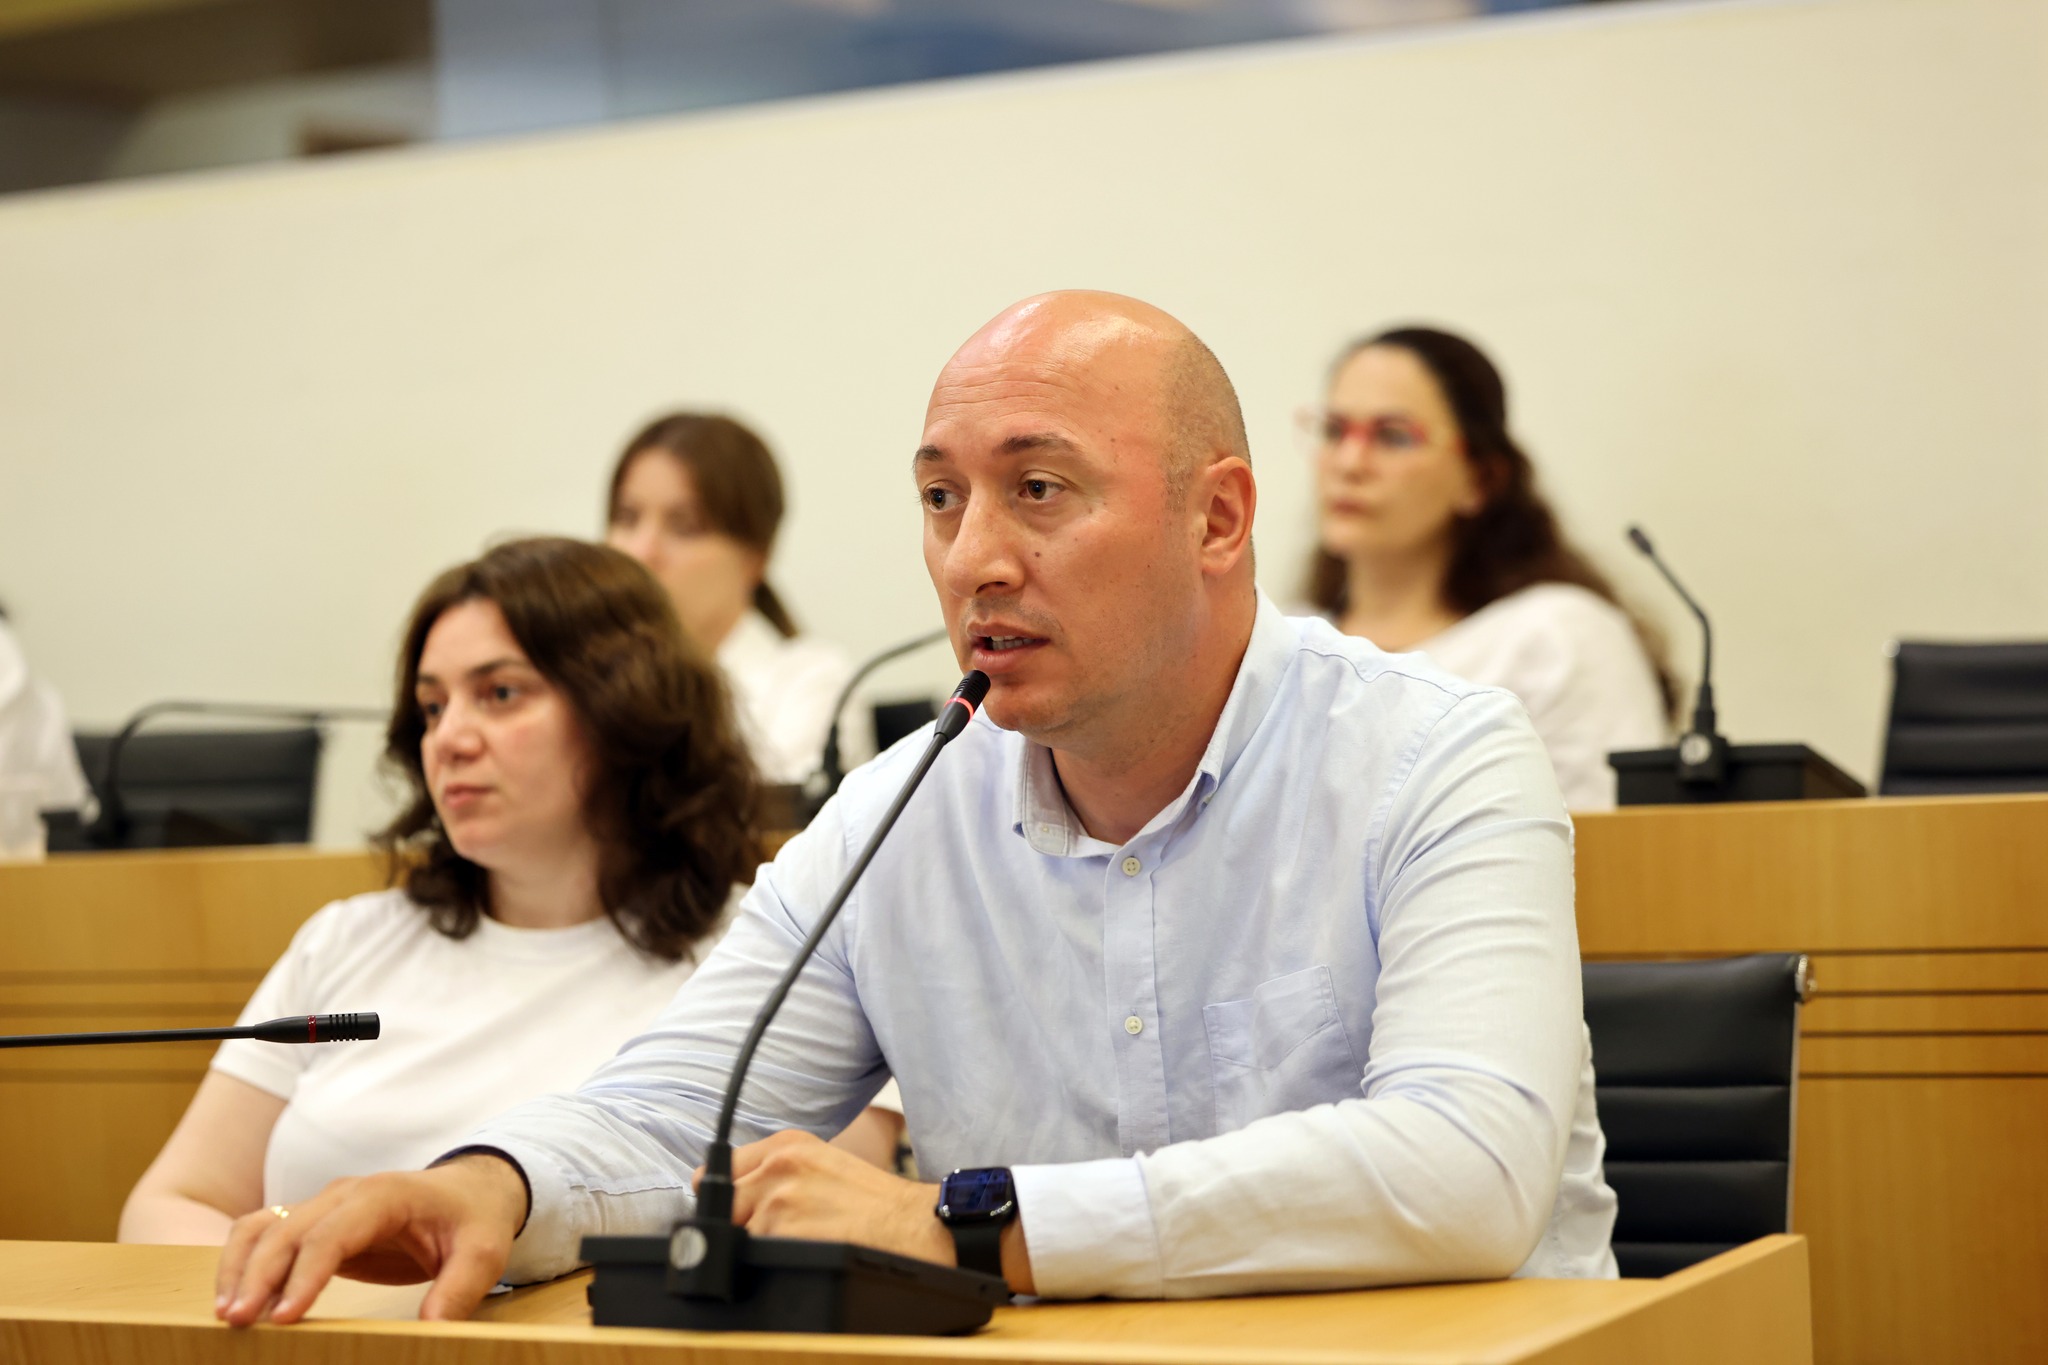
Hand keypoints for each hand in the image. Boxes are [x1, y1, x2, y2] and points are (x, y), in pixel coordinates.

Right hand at [213, 1154, 527, 1326]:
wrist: (472, 1191)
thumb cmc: (475, 1220)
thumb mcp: (483, 1254)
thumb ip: (458, 1289)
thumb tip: (431, 1329)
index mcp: (385, 1196)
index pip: (333, 1233)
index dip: (306, 1274)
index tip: (285, 1318)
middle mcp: (346, 1194)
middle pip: (287, 1230)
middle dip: (259, 1276)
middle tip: (239, 1325)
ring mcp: (325, 1205)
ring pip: (264, 1226)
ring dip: (239, 1267)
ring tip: (227, 1316)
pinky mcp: (315, 1223)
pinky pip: (265, 1233)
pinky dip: (242, 1261)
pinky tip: (234, 1300)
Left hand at [715, 1130, 950, 1264]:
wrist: (914, 1225)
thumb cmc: (873, 1204)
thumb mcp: (821, 1165)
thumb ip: (775, 1172)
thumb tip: (728, 1199)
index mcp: (787, 1144)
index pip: (719, 1169)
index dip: (727, 1198)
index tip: (740, 1211)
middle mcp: (779, 1165)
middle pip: (719, 1204)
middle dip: (737, 1223)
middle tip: (775, 1234)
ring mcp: (779, 1198)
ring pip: (735, 1236)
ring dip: (758, 1247)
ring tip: (801, 1244)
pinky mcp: (783, 1232)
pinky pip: (753, 1258)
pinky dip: (772, 1263)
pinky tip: (805, 1256)